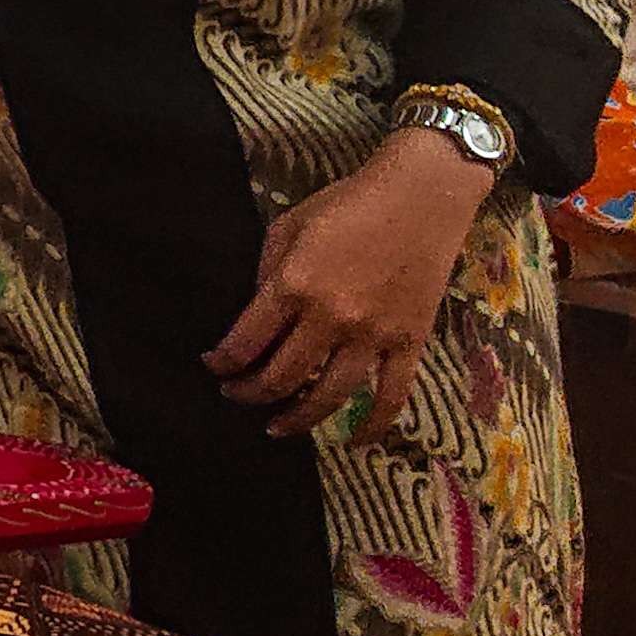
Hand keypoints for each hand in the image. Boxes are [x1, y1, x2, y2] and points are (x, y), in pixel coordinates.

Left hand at [205, 130, 489, 441]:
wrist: (421, 194)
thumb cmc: (347, 202)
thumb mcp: (288, 227)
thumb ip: (267, 274)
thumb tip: (254, 319)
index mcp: (294, 286)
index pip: (244, 343)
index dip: (222, 363)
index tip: (213, 366)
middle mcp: (331, 317)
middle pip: (281, 377)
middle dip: (249, 393)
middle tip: (237, 396)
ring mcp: (373, 334)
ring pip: (329, 396)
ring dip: (297, 419)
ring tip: (276, 428)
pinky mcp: (410, 341)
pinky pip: (392, 396)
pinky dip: (373, 425)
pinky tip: (353, 441)